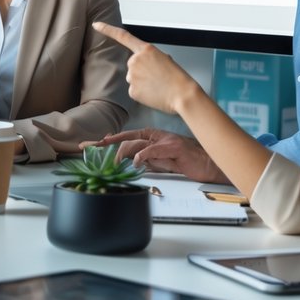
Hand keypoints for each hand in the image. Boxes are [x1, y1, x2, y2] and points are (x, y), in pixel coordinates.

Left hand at [89, 128, 227, 182]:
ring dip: (122, 154)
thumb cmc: (184, 162)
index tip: (91, 144)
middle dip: (108, 146)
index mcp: (151, 136)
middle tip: (93, 151)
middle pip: (126, 138)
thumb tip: (128, 162)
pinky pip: (151, 150)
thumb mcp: (159, 161)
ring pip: (136, 143)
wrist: (207, 164)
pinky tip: (135, 164)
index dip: (108, 140)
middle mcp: (156, 135)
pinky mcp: (172, 147)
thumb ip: (144, 159)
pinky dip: (141, 157)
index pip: (125, 136)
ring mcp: (164, 139)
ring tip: (115, 163)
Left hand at [93, 23, 204, 114]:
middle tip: (157, 77)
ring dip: (142, 82)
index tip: (96, 25)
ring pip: (133, 78)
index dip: (107, 29)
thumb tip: (143, 66)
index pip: (123, 36)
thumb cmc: (178, 78)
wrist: (183, 95)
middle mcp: (135, 61)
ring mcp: (132, 76)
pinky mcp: (132, 90)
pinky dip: (142, 93)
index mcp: (146, 50)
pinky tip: (153, 93)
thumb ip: (149, 58)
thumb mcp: (164, 59)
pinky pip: (134, 90)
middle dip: (142, 71)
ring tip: (158, 86)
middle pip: (132, 65)